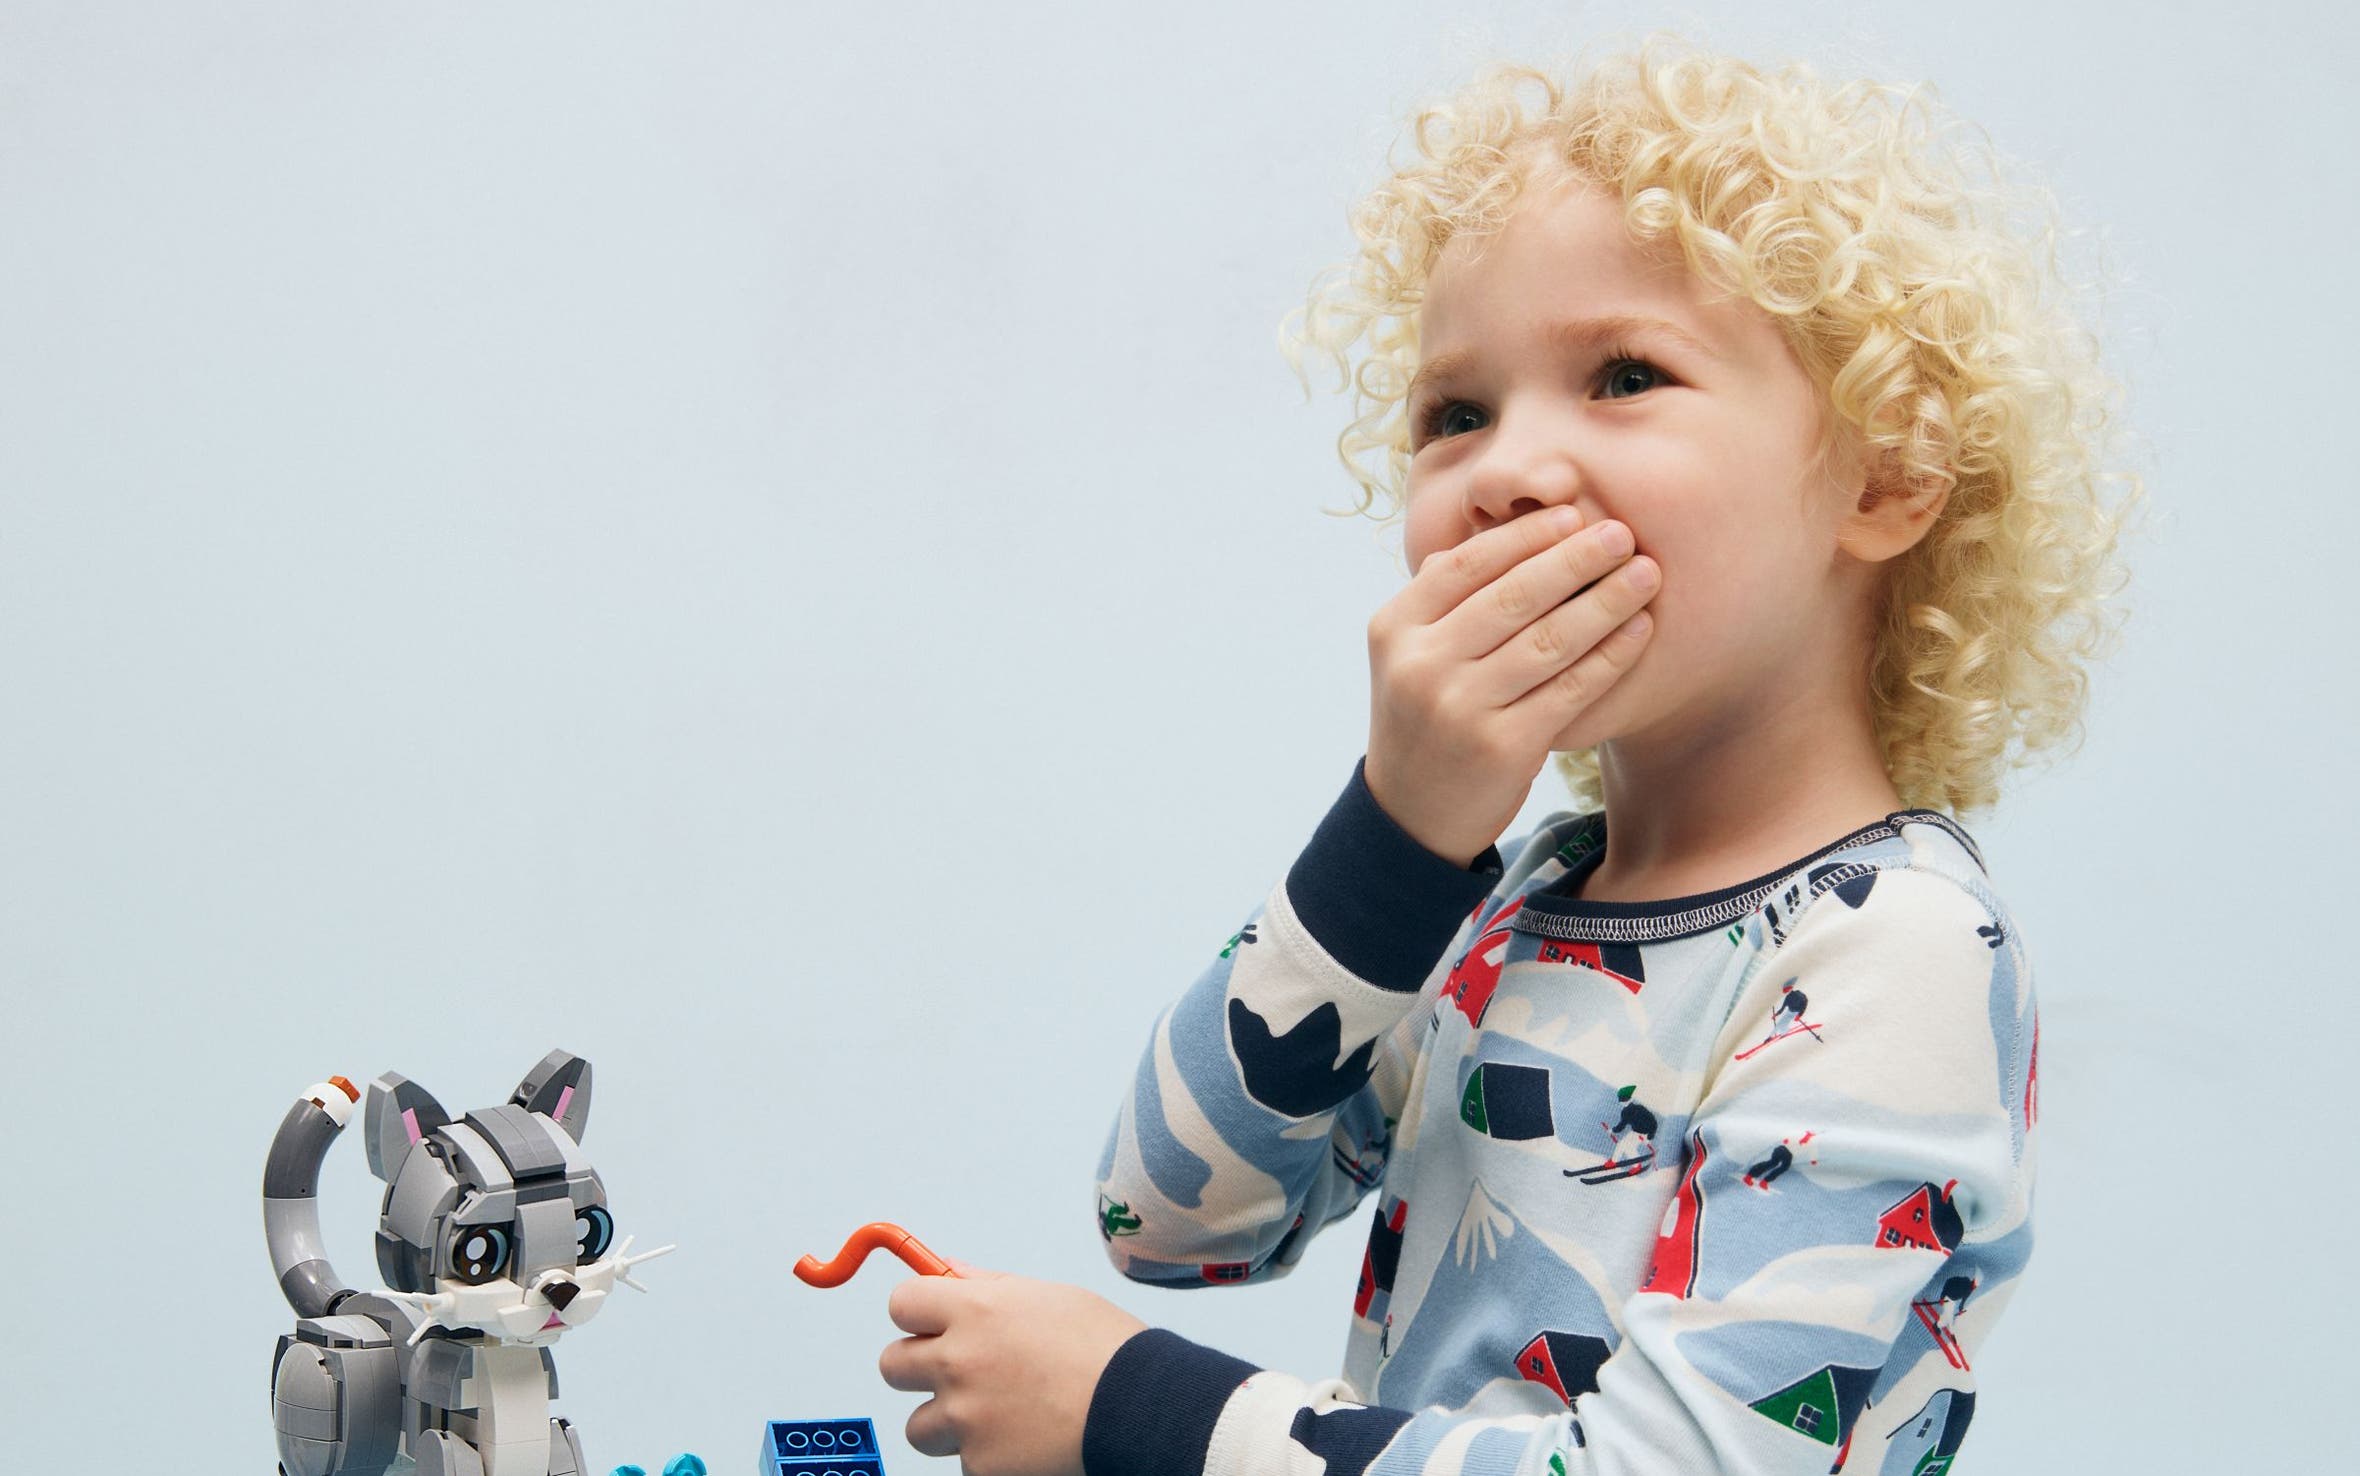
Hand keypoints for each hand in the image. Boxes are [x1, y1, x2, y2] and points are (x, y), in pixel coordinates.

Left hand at [879, 1257, 1149, 1475]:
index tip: (933, 1323)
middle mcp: (959, 1361)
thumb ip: (989, 1286)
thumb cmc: (1105, 1347)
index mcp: (974, 1310)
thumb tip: (948, 1273)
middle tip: (958, 1372)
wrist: (1141, 1407)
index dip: (918, 1314)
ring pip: (920, 1425)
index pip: (902, 1303)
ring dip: (949, 1421)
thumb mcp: (1049, 1297)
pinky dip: (987, 1454)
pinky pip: (963, 1460)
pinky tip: (1025, 1439)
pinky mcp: (980, 1464)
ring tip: (999, 1414)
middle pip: (892, 1365)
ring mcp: (965, 1418)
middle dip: (919, 1368)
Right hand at [1365, 507, 1656, 864]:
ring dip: (1606, 602)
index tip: (1574, 514)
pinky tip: (1638, 631)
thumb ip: (1444, 596)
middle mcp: (1421, 664)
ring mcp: (1460, 708)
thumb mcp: (1408, 653)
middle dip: (1576, 559)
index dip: (1525, 536)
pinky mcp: (1503, 747)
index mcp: (1395, 627)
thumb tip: (1505, 530)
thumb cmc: (1424, 715)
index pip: (1467, 563)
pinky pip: (1570, 689)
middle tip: (1622, 533)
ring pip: (1549, 640)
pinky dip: (1610, 656)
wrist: (1411, 814)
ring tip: (1644, 575)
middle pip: (1513, 596)